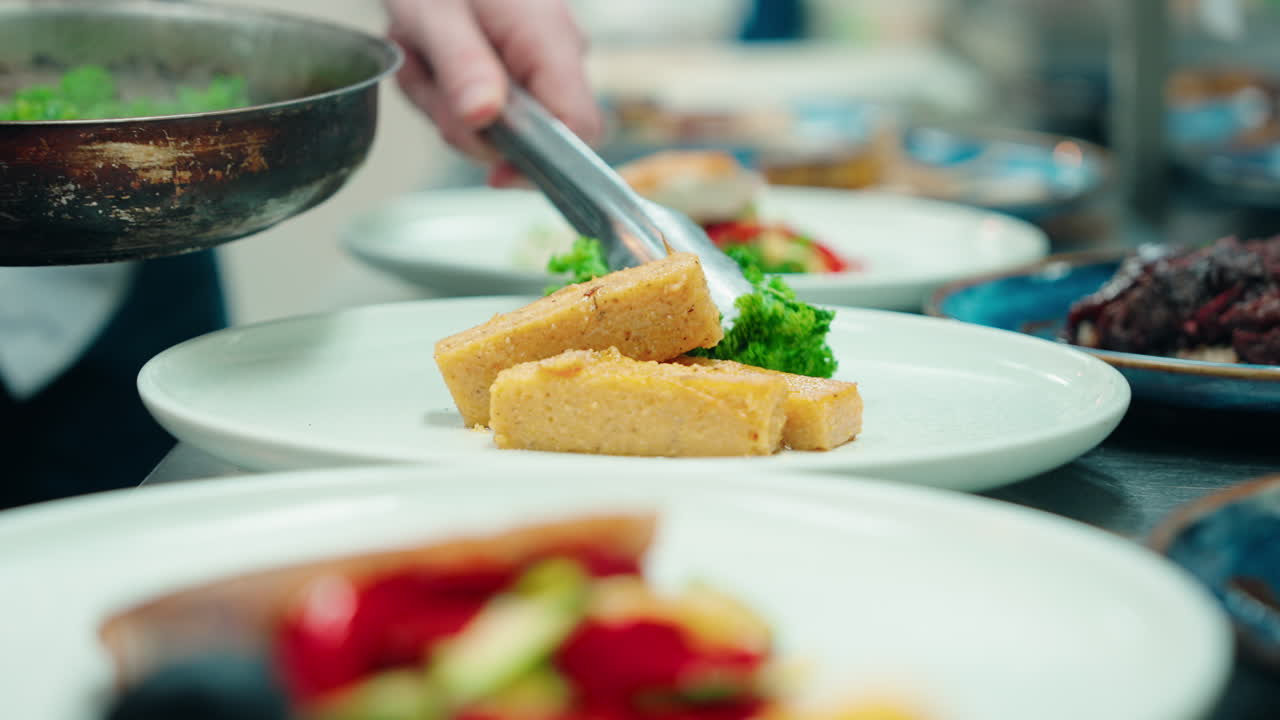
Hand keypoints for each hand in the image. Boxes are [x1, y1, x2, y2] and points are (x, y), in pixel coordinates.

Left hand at [386, 0, 601, 186]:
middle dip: (465, 123)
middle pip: (531, 137)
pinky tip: (431, 52)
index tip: (495, 174)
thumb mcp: (435, 12)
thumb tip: (483, 118)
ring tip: (422, 50)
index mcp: (549, 39)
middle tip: (423, 74)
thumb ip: (462, 64)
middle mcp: (558, 53)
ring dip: (445, 101)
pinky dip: (447, 88)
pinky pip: (485, 103)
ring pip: (497, 124)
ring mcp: (539, 60)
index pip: (579, 130)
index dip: (544, 165)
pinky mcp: (517, 64)